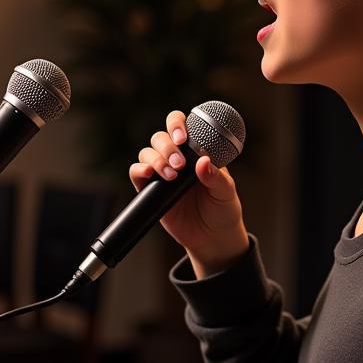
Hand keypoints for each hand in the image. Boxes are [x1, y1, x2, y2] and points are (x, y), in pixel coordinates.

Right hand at [129, 110, 248, 275]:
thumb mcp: (226, 192)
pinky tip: (149, 174)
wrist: (212, 238)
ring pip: (147, 152)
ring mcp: (163, 173)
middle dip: (167, 147)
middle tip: (180, 165)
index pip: (182, 127)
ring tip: (172, 175)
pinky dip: (139, 170)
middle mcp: (178, 158)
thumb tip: (203, 161)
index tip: (183, 138)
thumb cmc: (222, 209)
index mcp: (197, 151)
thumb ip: (216, 177)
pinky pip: (137, 173)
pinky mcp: (151, 190)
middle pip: (161, 137)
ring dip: (156, 159)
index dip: (178, 125)